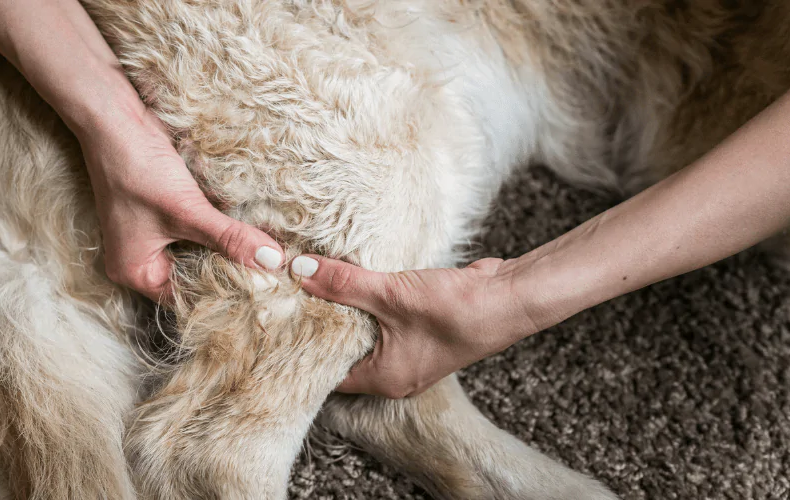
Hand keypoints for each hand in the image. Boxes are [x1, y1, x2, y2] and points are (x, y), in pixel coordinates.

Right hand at [81, 109, 283, 300]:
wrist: (115, 117)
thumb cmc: (137, 167)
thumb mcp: (186, 209)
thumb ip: (229, 238)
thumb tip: (272, 261)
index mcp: (135, 272)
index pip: (188, 298)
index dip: (225, 294)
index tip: (265, 291)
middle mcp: (142, 259)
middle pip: (195, 278)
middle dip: (230, 271)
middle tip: (272, 274)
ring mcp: (153, 234)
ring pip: (201, 253)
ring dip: (227, 248)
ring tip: (266, 254)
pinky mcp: (166, 211)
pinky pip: (199, 230)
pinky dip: (220, 229)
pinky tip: (248, 228)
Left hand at [290, 255, 537, 397]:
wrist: (509, 299)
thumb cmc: (455, 310)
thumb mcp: (390, 294)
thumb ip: (343, 283)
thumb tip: (300, 271)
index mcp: (383, 379)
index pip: (327, 373)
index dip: (304, 347)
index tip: (280, 322)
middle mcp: (395, 374)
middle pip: (343, 352)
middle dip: (321, 325)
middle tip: (289, 298)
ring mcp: (410, 353)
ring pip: (364, 334)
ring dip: (346, 311)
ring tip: (313, 285)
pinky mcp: (420, 331)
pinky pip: (383, 321)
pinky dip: (368, 303)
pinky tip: (352, 280)